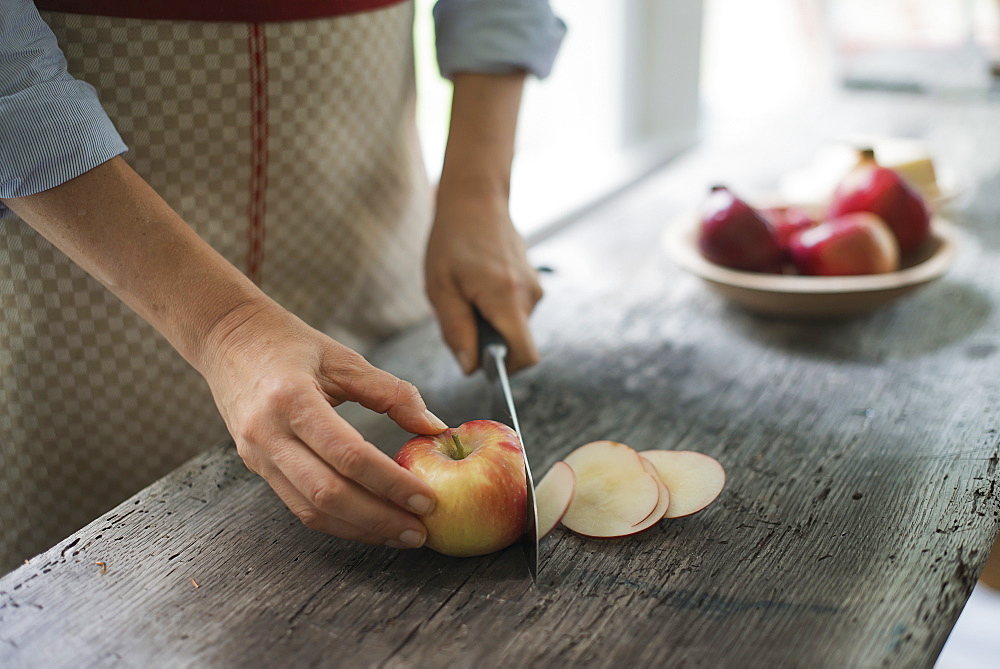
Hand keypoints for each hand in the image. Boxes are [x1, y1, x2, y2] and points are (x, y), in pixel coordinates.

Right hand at [201, 301, 448, 547]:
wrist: (226, 337)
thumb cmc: (287, 342)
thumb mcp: (342, 358)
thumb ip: (391, 392)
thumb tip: (434, 427)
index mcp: (291, 399)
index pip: (347, 455)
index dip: (390, 483)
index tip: (425, 498)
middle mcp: (268, 434)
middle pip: (327, 494)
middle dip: (378, 519)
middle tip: (419, 530)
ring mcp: (257, 455)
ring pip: (310, 510)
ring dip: (360, 529)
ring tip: (400, 534)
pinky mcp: (256, 467)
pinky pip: (298, 505)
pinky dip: (338, 521)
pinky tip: (369, 522)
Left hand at [425, 186, 542, 373]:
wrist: (476, 198)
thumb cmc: (453, 240)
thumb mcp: (441, 289)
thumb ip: (456, 331)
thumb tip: (470, 368)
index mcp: (507, 298)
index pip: (525, 355)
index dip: (505, 370)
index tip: (481, 361)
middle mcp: (529, 295)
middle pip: (516, 343)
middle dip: (488, 341)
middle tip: (461, 313)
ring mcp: (535, 287)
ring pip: (514, 327)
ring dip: (490, 322)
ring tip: (467, 292)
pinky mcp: (533, 281)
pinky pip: (515, 311)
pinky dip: (496, 308)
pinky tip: (478, 284)